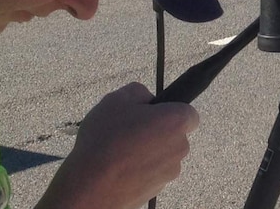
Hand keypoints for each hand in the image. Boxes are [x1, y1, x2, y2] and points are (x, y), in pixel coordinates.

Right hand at [35, 82, 199, 208]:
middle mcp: (179, 147)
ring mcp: (170, 171)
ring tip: (122, 150)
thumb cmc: (105, 141)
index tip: (153, 113)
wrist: (90, 186)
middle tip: (132, 129)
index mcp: (175, 122)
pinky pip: (154, 171)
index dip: (171, 110)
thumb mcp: (116, 99)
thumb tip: (147, 98)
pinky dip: (142, 168)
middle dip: (159, 131)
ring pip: (164, 154)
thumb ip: (139, 91)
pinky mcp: (158, 189)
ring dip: (150, 150)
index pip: (189, 113)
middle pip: (176, 134)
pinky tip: (121, 166)